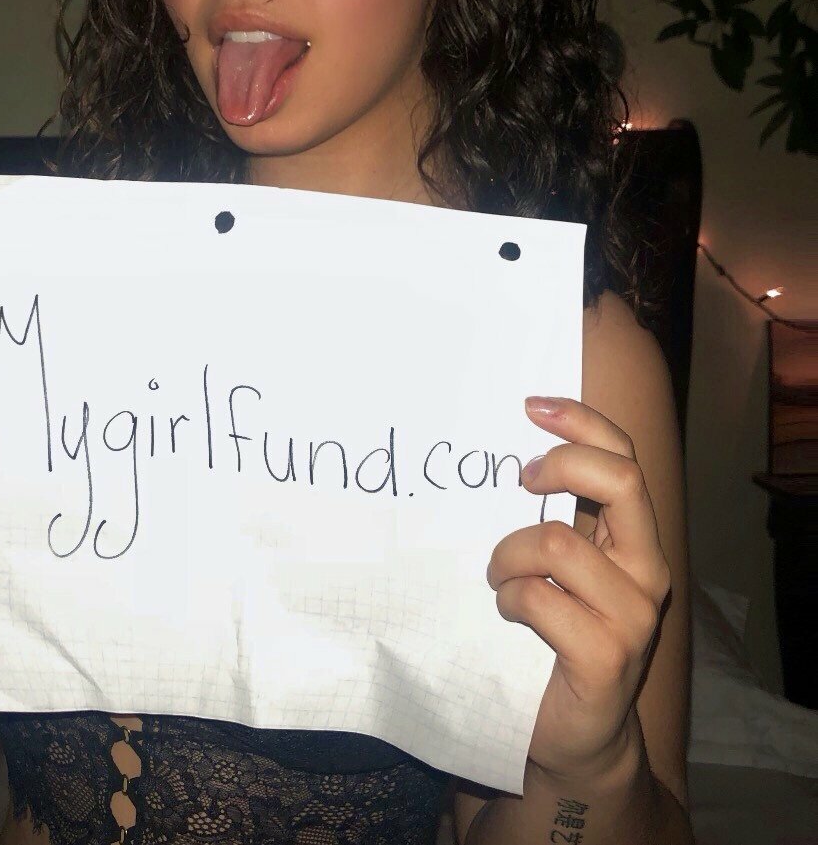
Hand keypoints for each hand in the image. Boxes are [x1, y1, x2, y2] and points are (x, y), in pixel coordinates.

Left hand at [485, 395, 671, 782]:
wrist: (573, 736)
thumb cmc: (551, 637)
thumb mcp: (553, 567)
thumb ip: (545, 518)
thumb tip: (497, 454)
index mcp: (631, 538)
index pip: (623, 457)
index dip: (581, 421)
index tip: (530, 406)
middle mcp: (645, 569)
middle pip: (620, 481)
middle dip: (562, 463)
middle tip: (519, 480)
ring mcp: (632, 614)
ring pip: (557, 542)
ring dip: (508, 556)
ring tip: (498, 579)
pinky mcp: (607, 656)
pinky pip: (539, 599)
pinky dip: (510, 598)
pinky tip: (507, 613)